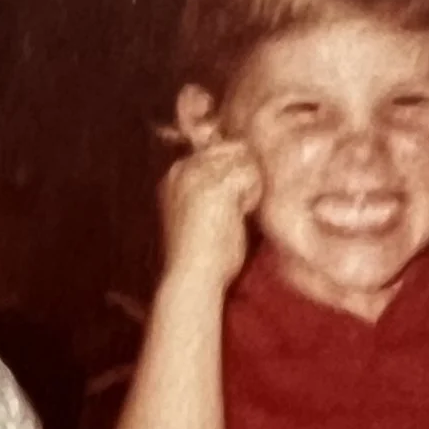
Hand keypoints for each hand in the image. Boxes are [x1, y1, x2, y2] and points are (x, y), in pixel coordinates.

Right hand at [158, 137, 261, 294]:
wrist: (193, 279)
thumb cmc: (204, 255)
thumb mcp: (202, 212)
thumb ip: (215, 185)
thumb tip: (245, 162)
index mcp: (175, 175)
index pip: (219, 149)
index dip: (233, 173)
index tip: (225, 206)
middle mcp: (182, 168)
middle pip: (233, 149)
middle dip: (243, 175)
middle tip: (233, 211)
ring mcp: (197, 174)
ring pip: (244, 159)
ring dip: (249, 186)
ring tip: (235, 214)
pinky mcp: (215, 184)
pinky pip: (250, 174)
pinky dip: (252, 195)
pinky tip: (239, 217)